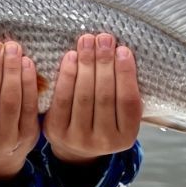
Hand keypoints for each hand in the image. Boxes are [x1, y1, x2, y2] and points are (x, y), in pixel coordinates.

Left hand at [43, 33, 142, 164]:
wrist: (76, 147)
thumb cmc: (104, 120)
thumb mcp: (121, 115)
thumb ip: (125, 92)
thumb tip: (122, 53)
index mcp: (126, 137)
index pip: (128, 102)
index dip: (126, 75)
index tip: (123, 50)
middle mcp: (104, 142)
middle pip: (104, 96)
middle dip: (104, 63)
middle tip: (104, 38)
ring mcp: (78, 139)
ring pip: (83, 96)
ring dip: (86, 64)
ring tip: (88, 41)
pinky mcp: (56, 132)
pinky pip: (62, 99)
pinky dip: (67, 75)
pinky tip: (71, 56)